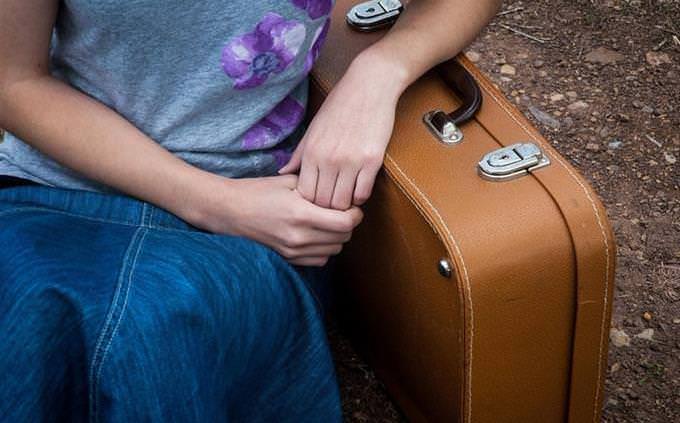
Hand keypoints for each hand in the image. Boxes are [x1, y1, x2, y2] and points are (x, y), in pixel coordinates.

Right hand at [185, 173, 362, 266]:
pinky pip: (320, 260)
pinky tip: (315, 235)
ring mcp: (293, 251)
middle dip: (348, 224)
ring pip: (334, 250)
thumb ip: (318, 187)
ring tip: (327, 222)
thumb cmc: (258, 191)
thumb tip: (343, 192)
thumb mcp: (289, 181)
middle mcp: (299, 237)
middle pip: (344, 238)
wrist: (229, 211)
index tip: (351, 206)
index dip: (355, 213)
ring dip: (336, 237)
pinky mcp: (288, 259)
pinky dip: (324, 249)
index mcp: (301, 214)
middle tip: (341, 212)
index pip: (346, 222)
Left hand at [279, 49, 407, 209]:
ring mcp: (351, 161)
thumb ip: (299, 154)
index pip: (305, 194)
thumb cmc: (339, 106)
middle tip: (332, 204)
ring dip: (344, 205)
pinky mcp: (372, 160)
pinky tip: (359, 187)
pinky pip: (363, 193)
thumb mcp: (314, 128)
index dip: (310, 202)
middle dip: (327, 208)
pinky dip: (360, 196)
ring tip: (345, 198)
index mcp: (311, 152)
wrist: (369, 85)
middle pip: (323, 202)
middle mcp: (328, 159)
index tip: (317, 200)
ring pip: (343, 202)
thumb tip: (283, 172)